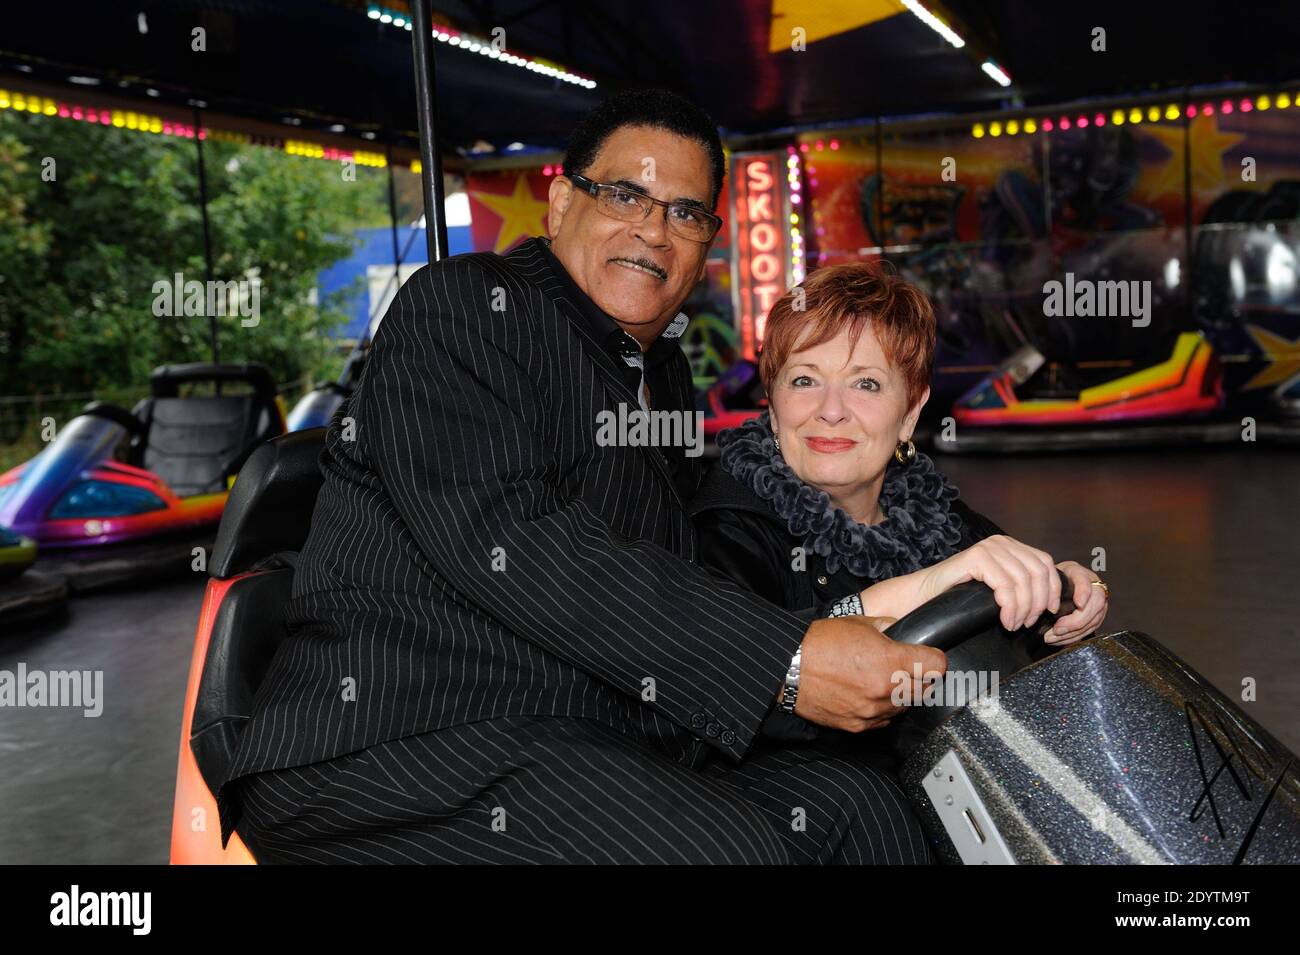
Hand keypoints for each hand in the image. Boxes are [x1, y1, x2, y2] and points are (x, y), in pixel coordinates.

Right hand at [793, 615, 946, 732]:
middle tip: (907, 667)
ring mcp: (873, 711)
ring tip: (884, 680)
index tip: (929, 657)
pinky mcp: (858, 725)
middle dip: (920, 677)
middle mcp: (886, 691)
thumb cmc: (820, 642)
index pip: (936, 666)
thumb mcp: (860, 623)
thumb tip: (902, 631)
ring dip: (902, 695)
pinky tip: (869, 695)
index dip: (934, 658)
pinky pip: (883, 720)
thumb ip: (889, 627)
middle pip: (925, 689)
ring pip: (905, 707)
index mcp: (891, 662)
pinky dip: (882, 709)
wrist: (790, 666)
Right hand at [918, 535, 1061, 631]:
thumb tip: (1050, 601)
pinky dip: (1009, 607)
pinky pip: (1005, 585)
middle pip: (1038, 573)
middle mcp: (1001, 542)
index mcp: (1010, 546)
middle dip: (1038, 603)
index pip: (1045, 563)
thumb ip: (1019, 584)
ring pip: (1023, 582)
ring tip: (1013, 625)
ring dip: (1023, 609)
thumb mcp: (997, 587)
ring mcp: (989, 548)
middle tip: (1027, 623)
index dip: (1054, 588)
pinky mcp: (977, 557)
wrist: (925, 594)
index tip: (1051, 611)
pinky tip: (1005, 620)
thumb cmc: (960, 594)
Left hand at [1047, 561, 1108, 645]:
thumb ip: (1050, 583)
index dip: (1084, 593)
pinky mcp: (1097, 618)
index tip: (1079, 603)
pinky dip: (1073, 637)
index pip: (1087, 582)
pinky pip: (1089, 630)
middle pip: (1095, 606)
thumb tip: (1042, 600)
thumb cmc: (1058, 580)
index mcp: (1083, 575)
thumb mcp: (1052, 576)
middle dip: (1075, 621)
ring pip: (1093, 621)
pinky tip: (1060, 640)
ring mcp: (1099, 604)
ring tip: (1053, 637)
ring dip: (1072, 633)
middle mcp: (1095, 589)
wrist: (1066, 583)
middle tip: (1057, 629)